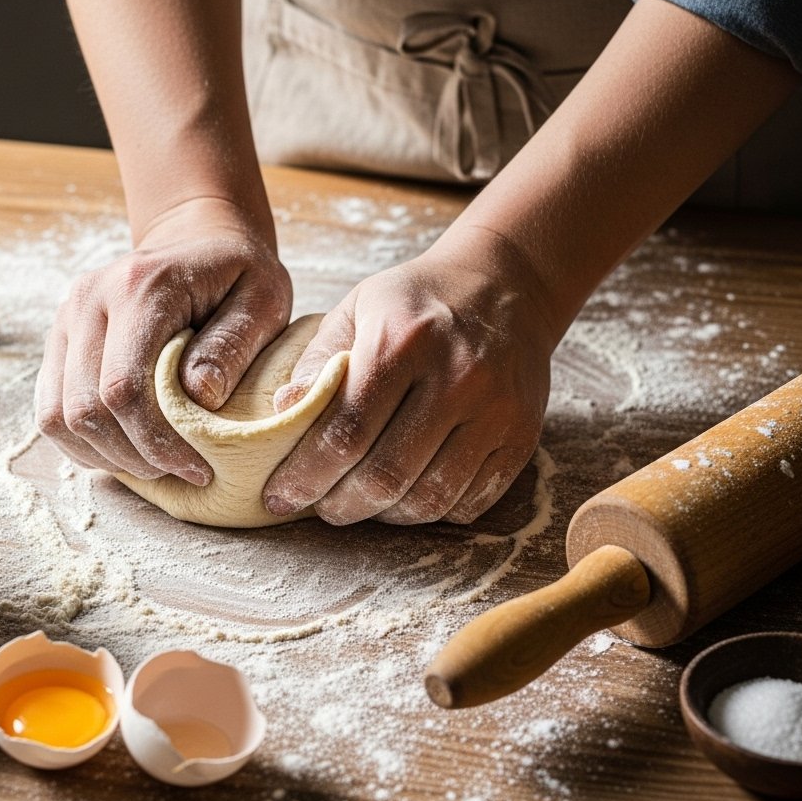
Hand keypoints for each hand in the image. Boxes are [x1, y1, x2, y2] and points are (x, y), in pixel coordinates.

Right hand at [35, 199, 291, 482]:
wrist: (197, 238)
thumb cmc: (238, 274)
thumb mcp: (263, 299)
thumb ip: (234, 344)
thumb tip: (200, 397)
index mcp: (139, 287)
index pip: (125, 387)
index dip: (156, 442)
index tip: (198, 468)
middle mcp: (89, 299)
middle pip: (84, 409)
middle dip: (132, 456)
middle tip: (178, 471)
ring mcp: (66, 318)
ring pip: (58, 416)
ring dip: (104, 455)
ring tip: (153, 465)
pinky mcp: (59, 338)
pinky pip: (49, 410)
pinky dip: (83, 443)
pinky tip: (125, 450)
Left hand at [264, 227, 556, 523]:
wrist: (507, 286)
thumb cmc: (417, 302)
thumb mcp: (357, 309)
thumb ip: (317, 361)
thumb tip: (282, 414)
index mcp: (403, 341)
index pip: (346, 430)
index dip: (307, 474)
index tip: (280, 494)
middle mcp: (456, 378)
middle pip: (385, 474)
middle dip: (339, 504)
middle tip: (319, 505)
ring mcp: (495, 412)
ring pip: (427, 498)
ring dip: (383, 514)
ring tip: (359, 501)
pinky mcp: (520, 438)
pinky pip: (468, 502)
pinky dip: (429, 511)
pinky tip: (406, 494)